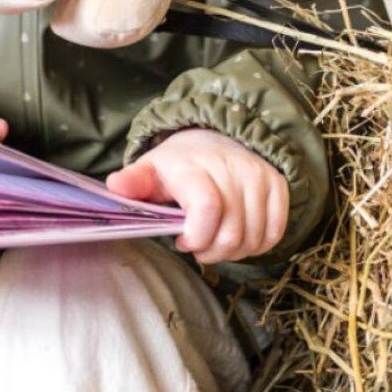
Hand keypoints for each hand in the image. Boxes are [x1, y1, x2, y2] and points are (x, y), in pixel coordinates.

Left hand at [106, 128, 289, 264]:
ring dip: (234, 252)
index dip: (196, 237)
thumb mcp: (150, 170)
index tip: (183, 240)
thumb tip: (114, 187)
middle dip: (212, 252)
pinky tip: (239, 237)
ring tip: (216, 241)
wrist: (215, 139)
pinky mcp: (277, 185)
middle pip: (232, 233)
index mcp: (194, 167)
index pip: (207, 208)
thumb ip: (133, 182)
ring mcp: (258, 176)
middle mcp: (231, 168)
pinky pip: (275, 233)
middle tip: (198, 246)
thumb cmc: (178, 165)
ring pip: (254, 238)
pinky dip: (257, 245)